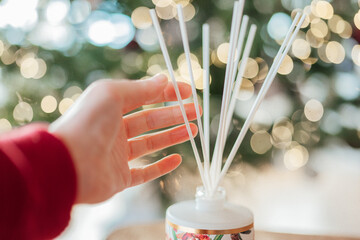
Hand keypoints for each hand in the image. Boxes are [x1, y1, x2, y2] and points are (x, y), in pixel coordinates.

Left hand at [49, 74, 198, 203]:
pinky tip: (177, 159)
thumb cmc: (87, 124)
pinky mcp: (120, 178)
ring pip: (150, 144)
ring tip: (193, 130)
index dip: (166, 93)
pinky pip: (144, 172)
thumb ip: (141, 89)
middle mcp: (113, 131)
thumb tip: (164, 79)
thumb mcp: (114, 94)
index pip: (143, 97)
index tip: (188, 92)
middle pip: (150, 120)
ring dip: (173, 136)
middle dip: (174, 114)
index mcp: (109, 108)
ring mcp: (117, 155)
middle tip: (196, 112)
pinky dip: (161, 167)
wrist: (68, 164)